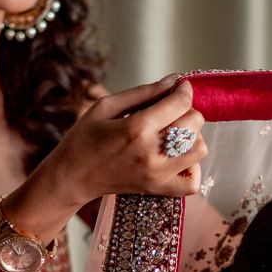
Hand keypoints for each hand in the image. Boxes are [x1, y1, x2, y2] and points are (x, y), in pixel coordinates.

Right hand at [39, 74, 206, 210]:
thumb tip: (172, 81)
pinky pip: (192, 183)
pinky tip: (178, 158)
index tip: (179, 88)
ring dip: (192, 137)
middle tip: (171, 111)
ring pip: (199, 150)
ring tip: (174, 134)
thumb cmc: (84, 139)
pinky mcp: (158, 189)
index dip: (185, 90)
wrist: (72, 178)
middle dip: (187, 111)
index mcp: (137, 127)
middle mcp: (152, 152)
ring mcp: (157, 174)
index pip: (181, 103)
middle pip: (194, 124)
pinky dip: (192, 169)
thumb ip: (142, 93)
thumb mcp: (105, 106)